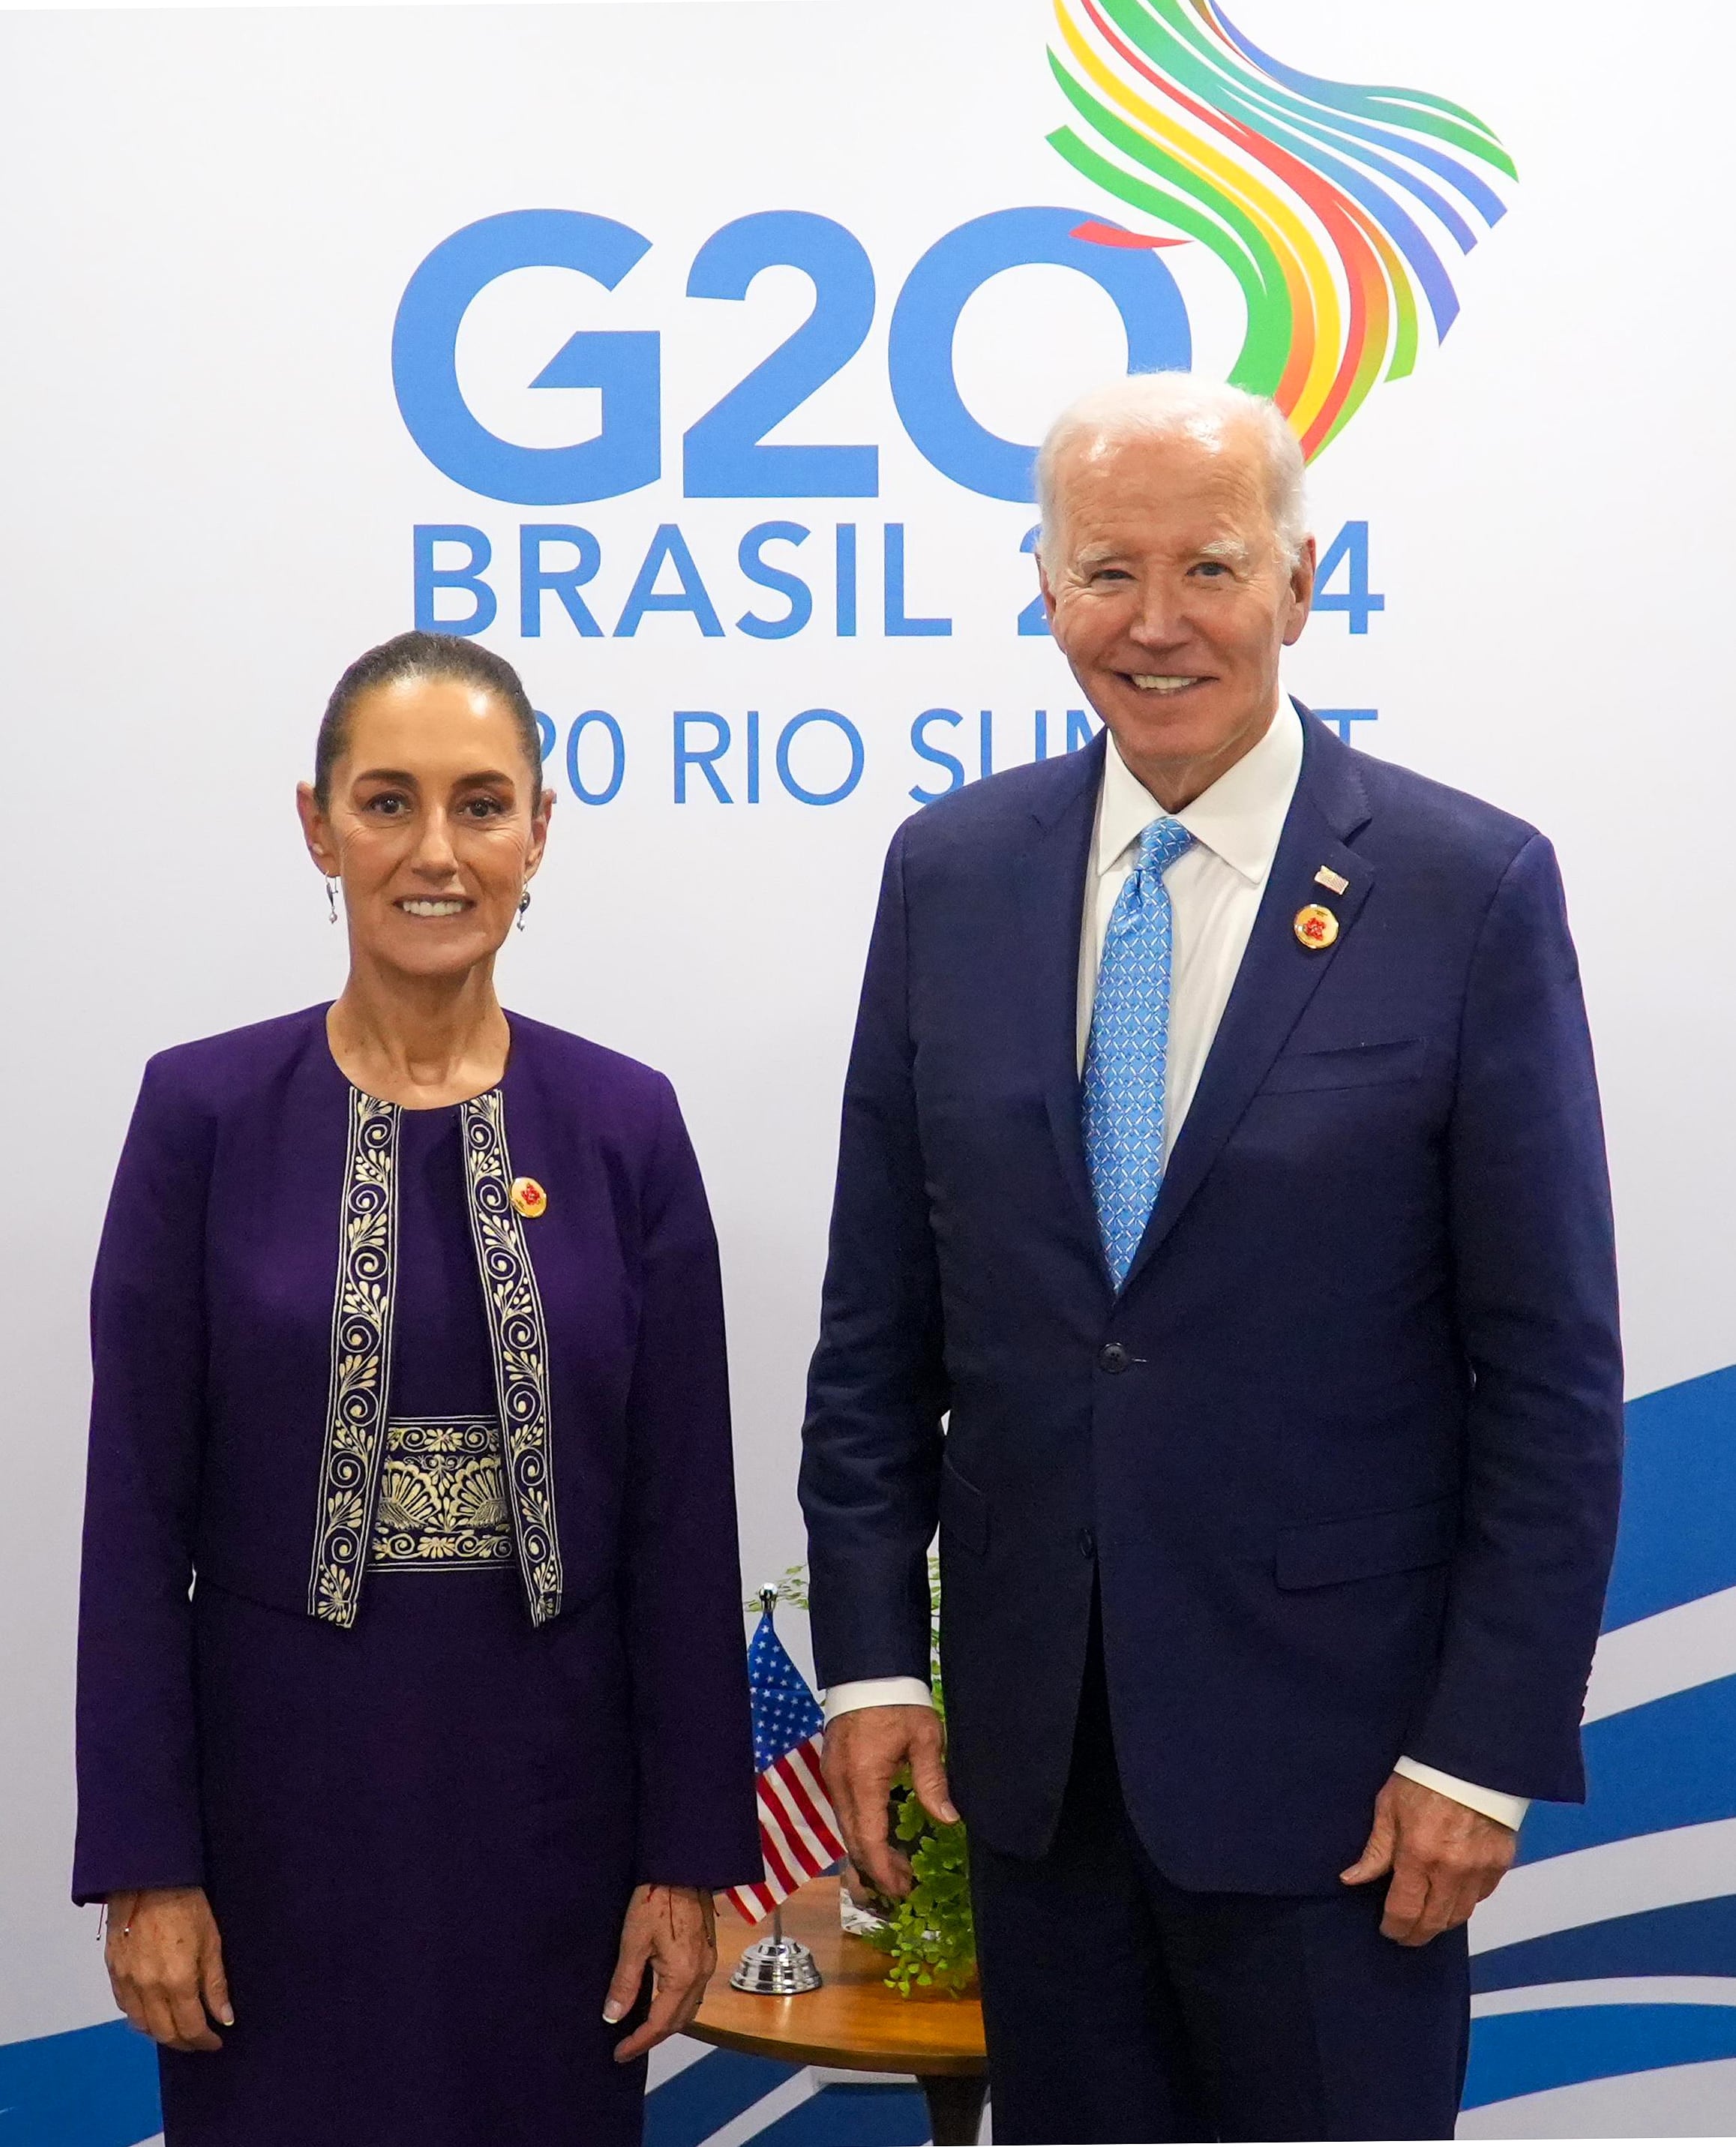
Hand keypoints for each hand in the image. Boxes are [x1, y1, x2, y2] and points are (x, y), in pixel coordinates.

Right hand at [104, 1887, 231, 2051]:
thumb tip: (225, 2018)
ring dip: (162, 2033)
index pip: (191, 2028)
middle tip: (200, 2041)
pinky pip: (125, 2008)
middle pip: (165, 2033)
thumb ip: (216, 1984)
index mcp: (176, 1982)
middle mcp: (148, 1990)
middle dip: (185, 2043)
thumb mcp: (212, 1942)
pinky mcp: (113, 1973)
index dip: (205, 2041)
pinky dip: (140, 2018)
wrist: (148, 1880)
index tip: (216, 2041)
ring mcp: (127, 1983)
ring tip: (179, 2030)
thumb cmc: (187, 1906)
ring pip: (142, 2026)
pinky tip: (153, 2014)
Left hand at [603, 1883, 716, 2062]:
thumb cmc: (656, 1899)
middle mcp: (701, 1975)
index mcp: (682, 1976)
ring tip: (642, 2029)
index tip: (619, 2053)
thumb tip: (612, 2017)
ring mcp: (708, 1963)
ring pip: (690, 2008)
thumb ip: (624, 1983)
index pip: (660, 2024)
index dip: (639, 2042)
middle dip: (653, 2037)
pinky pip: (694, 1992)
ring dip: (667, 2024)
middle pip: (679, 2021)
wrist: (684, 1867)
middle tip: (627, 2046)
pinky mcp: (708, 1952)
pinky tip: (661, 2002)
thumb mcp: (633, 1941)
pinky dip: (677, 2006)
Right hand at [821, 1703, 956, 1900]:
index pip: (868, 1839)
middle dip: (875, 1867)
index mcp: (862, 1780)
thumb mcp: (924, 1739)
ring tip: (896, 1865)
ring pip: (845, 1826)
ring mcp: (832, 1775)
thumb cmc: (900, 1702)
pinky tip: (879, 1833)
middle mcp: (840, 1783)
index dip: (883, 1869)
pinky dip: (860, 1829)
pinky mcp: (832, 1767)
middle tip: (903, 1885)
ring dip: (867, 1849)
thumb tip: (949, 1820)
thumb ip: (933, 1782)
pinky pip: (843, 1809)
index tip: (901, 1888)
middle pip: (852, 1839)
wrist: (868, 1668)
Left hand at [1341, 1773, 1517, 1945]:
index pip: (1405, 1910)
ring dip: (1441, 1923)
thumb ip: (1376, 1850)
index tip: (1388, 1930)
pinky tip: (1451, 1897)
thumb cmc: (1423, 1778)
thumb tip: (1352, 1880)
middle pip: (1435, 1922)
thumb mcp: (1389, 1807)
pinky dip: (1465, 1902)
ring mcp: (1480, 1870)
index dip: (1394, 1927)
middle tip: (1405, 1934)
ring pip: (1461, 1915)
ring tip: (1426, 1919)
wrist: (1471, 1759)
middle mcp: (1452, 1871)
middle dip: (1417, 1934)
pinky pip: (1481, 1897)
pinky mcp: (1501, 1864)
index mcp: (1419, 1855)